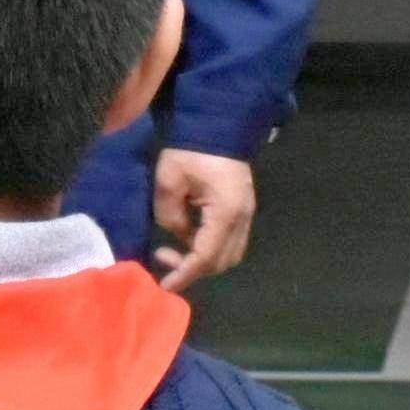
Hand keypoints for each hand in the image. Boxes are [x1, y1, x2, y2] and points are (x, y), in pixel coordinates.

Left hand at [150, 148, 255, 291]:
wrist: (217, 124)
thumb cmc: (190, 150)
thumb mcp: (169, 181)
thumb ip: (170, 215)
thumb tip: (176, 235)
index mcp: (225, 213)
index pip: (205, 257)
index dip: (184, 274)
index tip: (164, 284)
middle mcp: (242, 219)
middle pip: (222, 262)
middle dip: (192, 269)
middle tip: (162, 256)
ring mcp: (246, 214)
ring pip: (229, 254)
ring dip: (203, 260)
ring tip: (174, 250)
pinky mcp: (242, 209)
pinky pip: (230, 241)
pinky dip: (210, 247)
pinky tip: (188, 236)